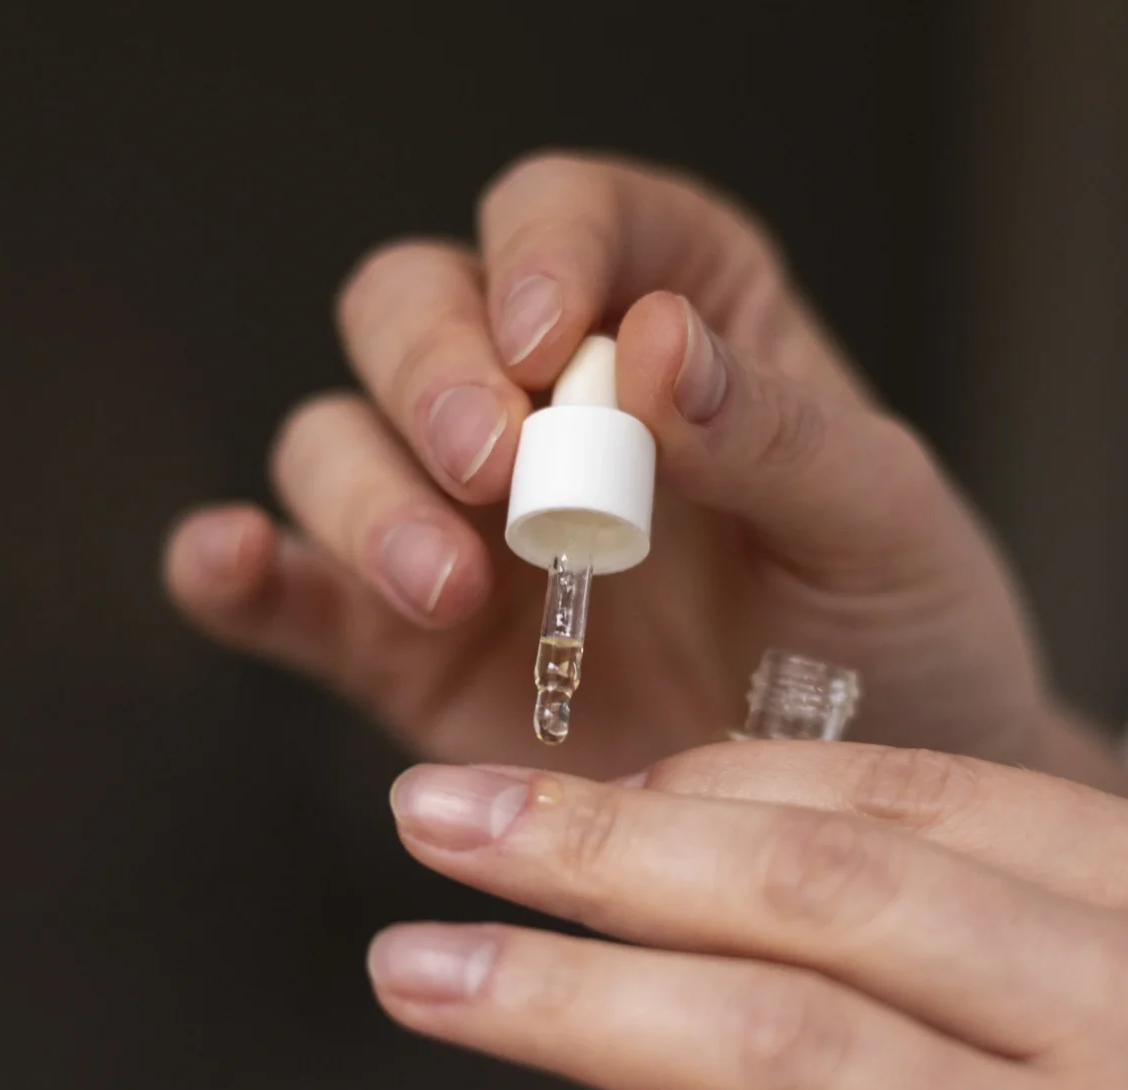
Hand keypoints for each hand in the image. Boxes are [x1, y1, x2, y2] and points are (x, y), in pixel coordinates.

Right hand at [162, 153, 1042, 778]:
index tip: (559, 338)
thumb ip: (780, 434)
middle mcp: (543, 401)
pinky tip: (230, 563)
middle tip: (495, 462)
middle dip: (435, 370)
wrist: (864, 835)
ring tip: (448, 583)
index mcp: (675, 316)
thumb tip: (661, 344)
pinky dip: (238, 571)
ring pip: (336, 439)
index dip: (544, 249)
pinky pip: (286, 589)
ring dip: (364, 494)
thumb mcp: (886, 526)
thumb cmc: (897, 643)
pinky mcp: (399, 647)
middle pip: (417, 308)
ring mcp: (461, 522)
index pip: (570, 216)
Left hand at [365, 744, 1127, 1089]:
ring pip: (782, 1056)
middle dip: (591, 849)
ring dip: (564, 1003)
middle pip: (820, 896)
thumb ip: (1011, 919)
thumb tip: (708, 836)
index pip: (906, 799)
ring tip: (421, 976)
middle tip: (438, 822)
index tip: (556, 794)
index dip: (692, 785)